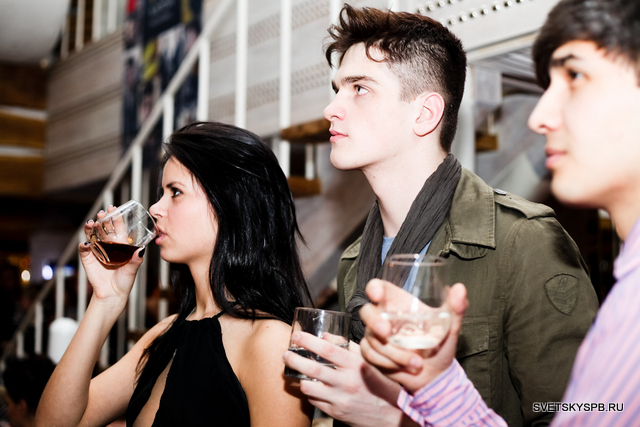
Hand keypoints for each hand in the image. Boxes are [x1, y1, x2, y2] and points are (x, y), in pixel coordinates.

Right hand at [80, 207, 144, 310]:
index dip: (115, 218)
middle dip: (103, 219)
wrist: (113, 293)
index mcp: (120, 244)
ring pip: (93, 234)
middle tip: (102, 213)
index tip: (114, 209)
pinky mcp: (88, 258)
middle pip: (104, 228)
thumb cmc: (125, 280)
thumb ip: (136, 259)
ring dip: (91, 228)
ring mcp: (97, 250)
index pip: (117, 227)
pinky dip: (84, 244)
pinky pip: (84, 248)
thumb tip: (141, 250)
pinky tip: (86, 243)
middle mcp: (108, 244)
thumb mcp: (133, 269)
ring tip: (92, 223)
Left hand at [283, 333, 414, 426]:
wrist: (393, 415)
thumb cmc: (382, 383)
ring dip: (299, 378)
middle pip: (312, 368)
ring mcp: (340, 399)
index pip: (327, 349)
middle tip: (286, 353)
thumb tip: (325, 335)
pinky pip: (315, 401)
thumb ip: (348, 347)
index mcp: (356, 365)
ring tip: (294, 371)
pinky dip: (310, 392)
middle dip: (294, 359)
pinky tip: (310, 386)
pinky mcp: (336, 412)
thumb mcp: (369, 361)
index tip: (297, 336)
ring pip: (309, 387)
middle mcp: (347, 382)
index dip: (308, 341)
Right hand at [359, 279, 467, 393]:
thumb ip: (455, 307)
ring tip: (417, 362)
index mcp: (397, 303)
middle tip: (387, 333)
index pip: (378, 288)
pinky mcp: (371, 352)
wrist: (434, 374)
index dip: (373, 288)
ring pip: (372, 339)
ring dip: (394, 353)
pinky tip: (405, 366)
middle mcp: (383, 316)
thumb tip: (460, 288)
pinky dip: (388, 362)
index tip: (377, 295)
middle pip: (366, 312)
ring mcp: (374, 334)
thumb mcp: (449, 326)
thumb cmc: (439, 345)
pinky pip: (370, 354)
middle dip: (374, 323)